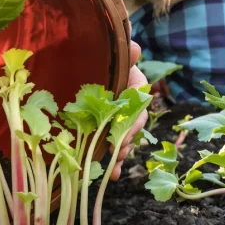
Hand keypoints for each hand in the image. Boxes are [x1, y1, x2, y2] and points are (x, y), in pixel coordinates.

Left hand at [110, 40, 148, 180]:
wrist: (83, 63)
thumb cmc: (100, 57)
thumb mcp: (112, 54)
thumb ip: (124, 52)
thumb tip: (134, 48)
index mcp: (134, 85)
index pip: (140, 102)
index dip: (135, 119)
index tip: (126, 132)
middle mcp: (130, 104)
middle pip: (134, 125)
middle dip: (127, 140)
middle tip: (118, 151)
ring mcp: (118, 119)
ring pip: (125, 139)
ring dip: (121, 154)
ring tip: (114, 167)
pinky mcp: (107, 130)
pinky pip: (113, 148)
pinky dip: (113, 164)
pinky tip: (111, 176)